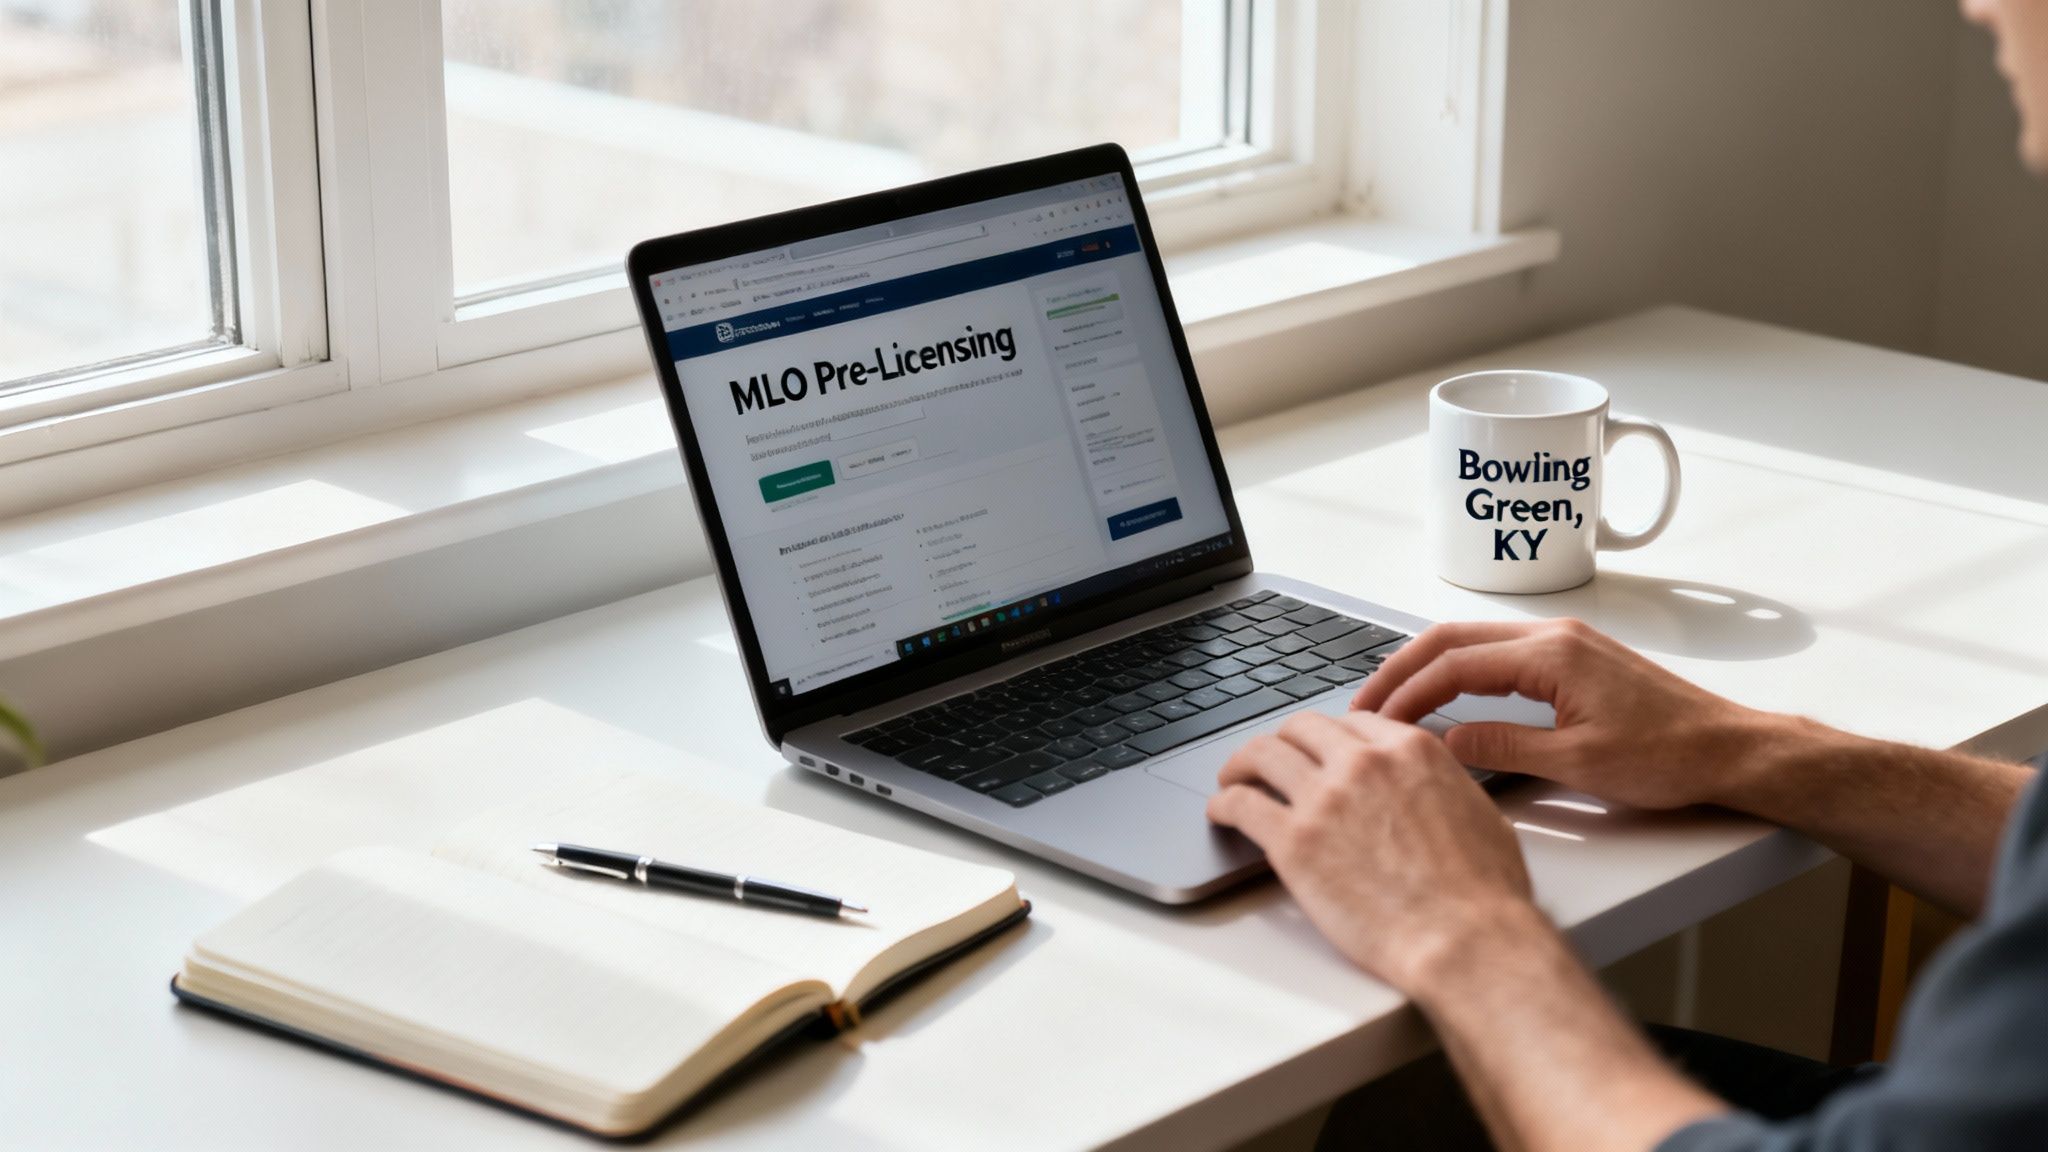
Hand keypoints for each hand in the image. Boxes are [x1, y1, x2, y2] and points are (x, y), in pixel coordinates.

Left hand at [1208, 710, 1533, 992]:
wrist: (1464, 940)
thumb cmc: (1483, 895)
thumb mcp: (1480, 815)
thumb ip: (1446, 789)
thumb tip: (1436, 793)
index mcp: (1410, 750)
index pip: (1353, 721)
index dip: (1329, 736)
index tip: (1317, 751)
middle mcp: (1363, 763)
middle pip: (1301, 728)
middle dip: (1283, 741)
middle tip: (1269, 761)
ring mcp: (1324, 798)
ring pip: (1262, 754)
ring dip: (1241, 764)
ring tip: (1232, 779)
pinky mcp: (1293, 841)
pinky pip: (1241, 804)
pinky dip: (1223, 803)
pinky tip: (1221, 813)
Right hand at [1351, 619, 1783, 810]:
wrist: (1730, 749)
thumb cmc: (1669, 757)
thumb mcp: (1578, 763)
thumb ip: (1504, 747)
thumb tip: (1445, 744)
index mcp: (1551, 655)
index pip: (1453, 665)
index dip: (1406, 694)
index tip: (1374, 723)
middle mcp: (1554, 635)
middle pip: (1452, 638)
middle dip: (1401, 670)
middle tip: (1363, 705)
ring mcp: (1566, 642)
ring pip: (1473, 640)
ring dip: (1428, 667)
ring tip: (1393, 701)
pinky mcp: (1575, 657)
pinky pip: (1499, 652)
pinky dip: (1460, 669)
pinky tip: (1446, 694)